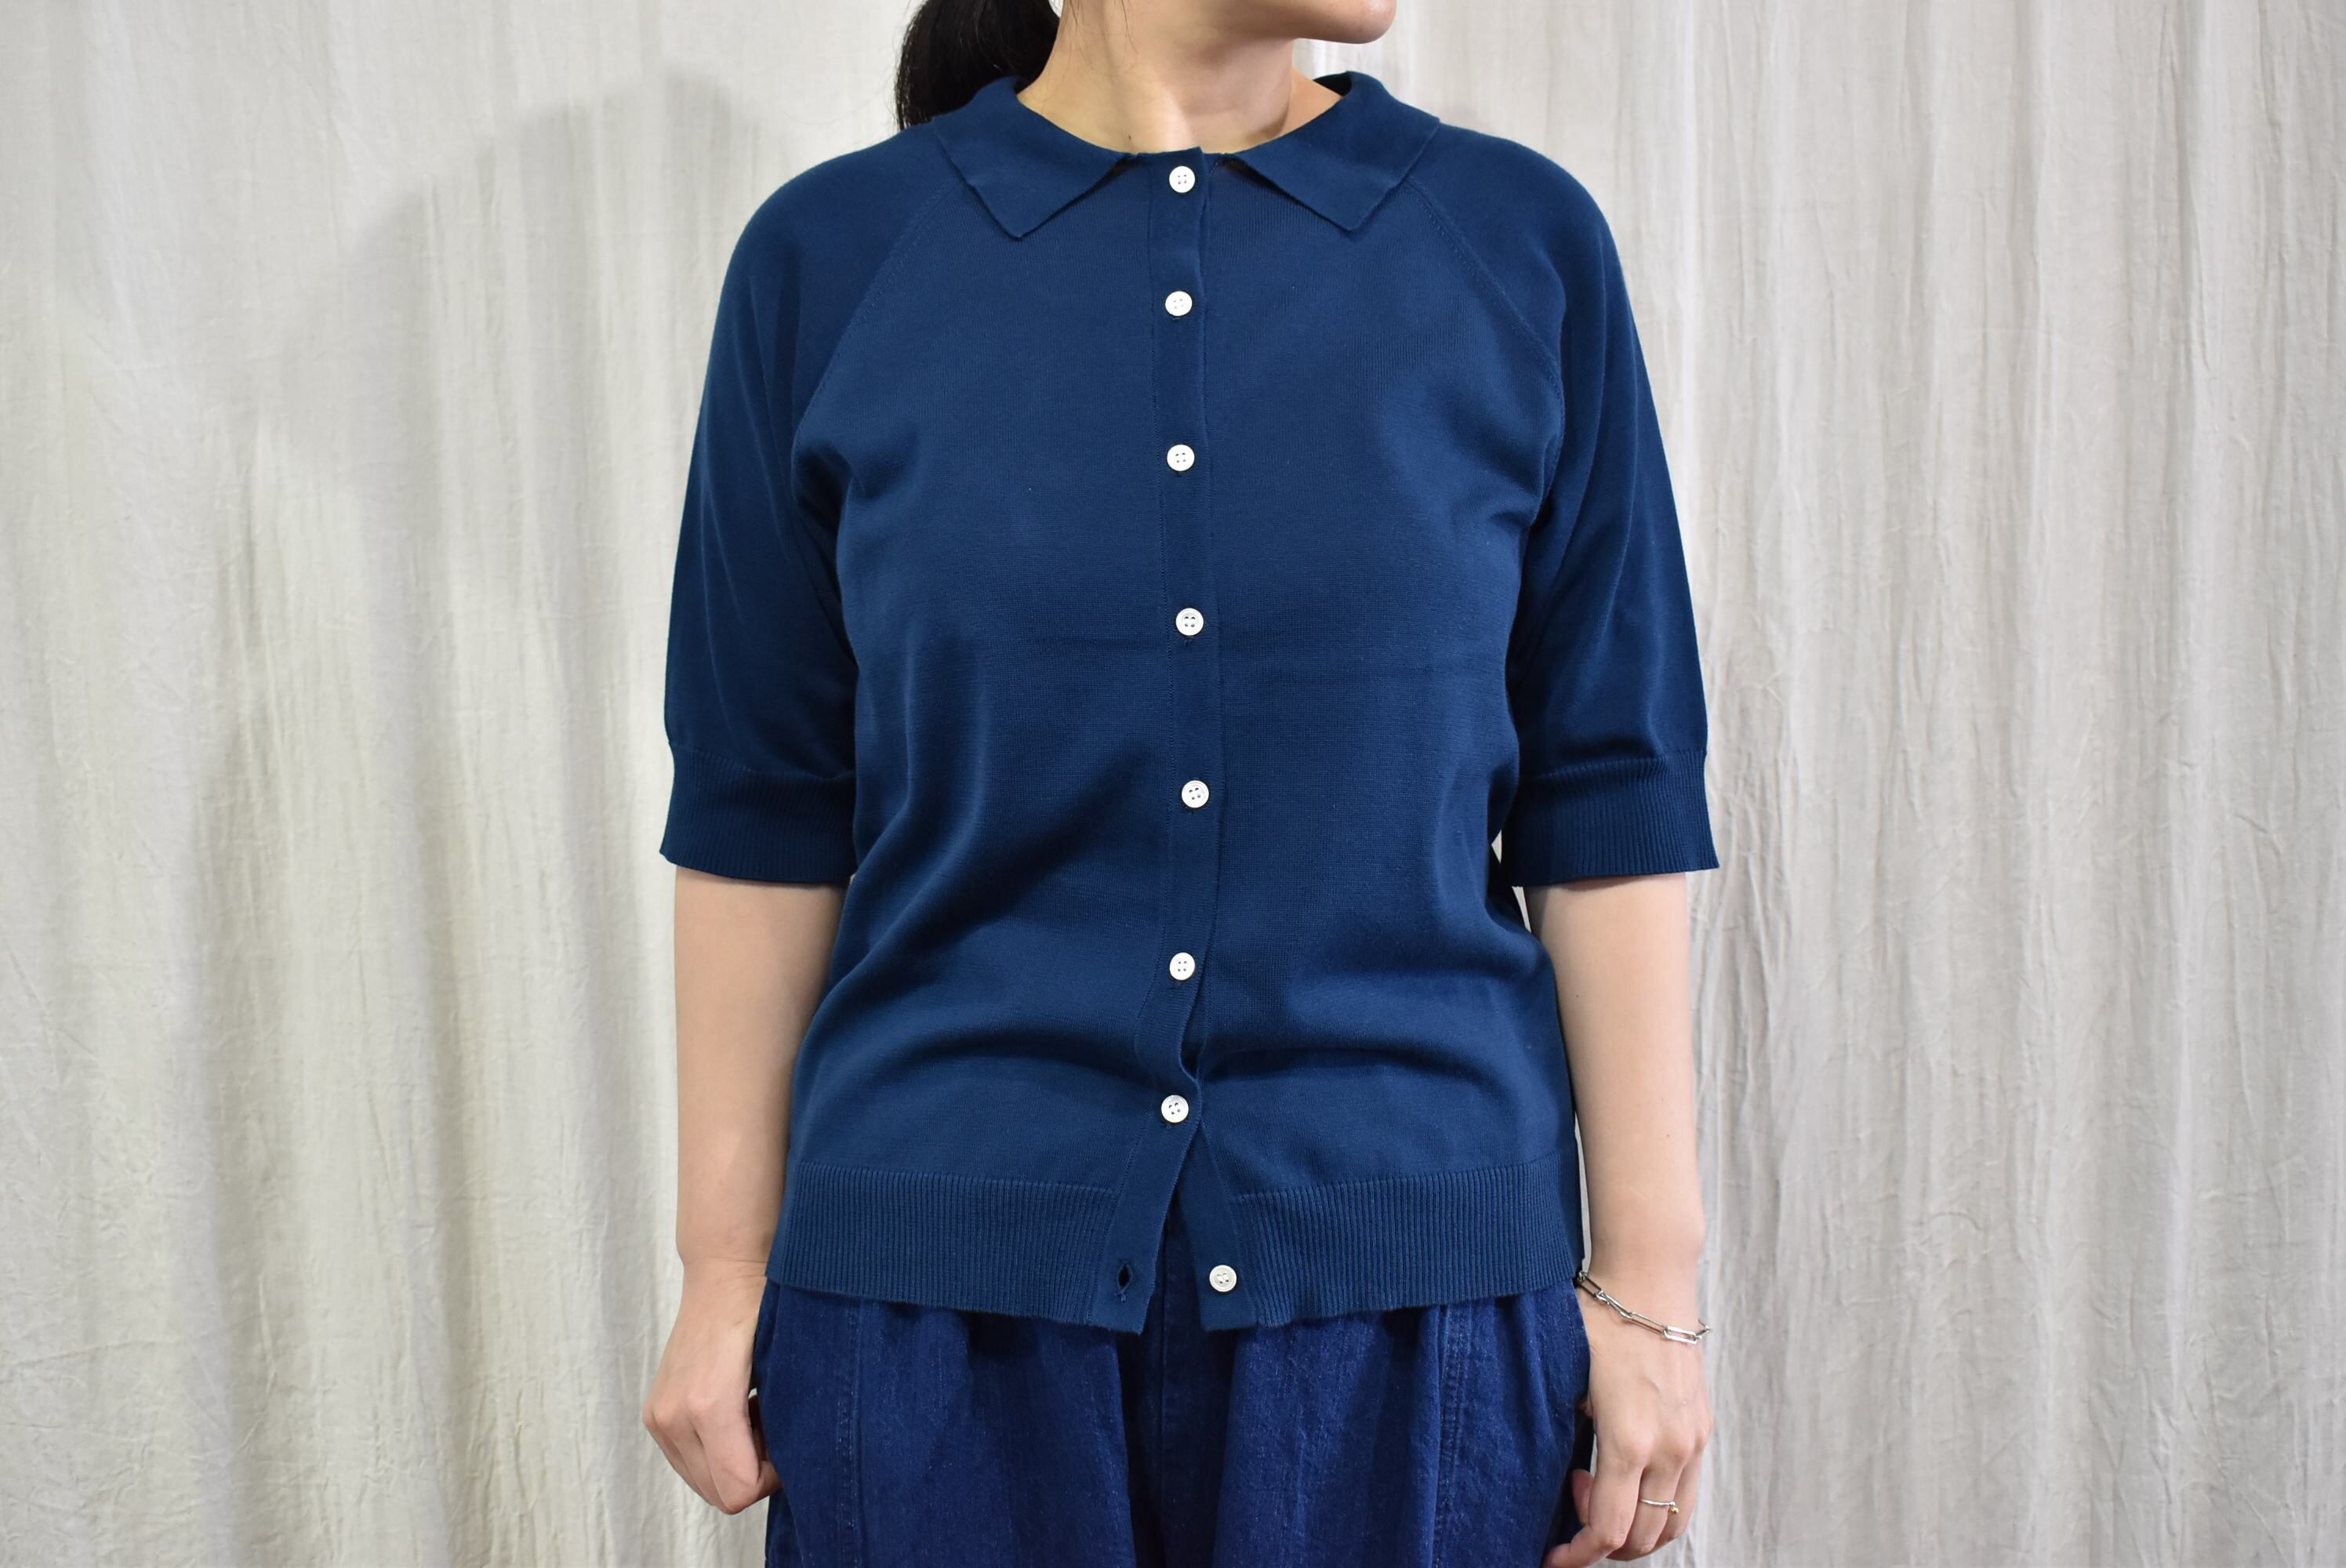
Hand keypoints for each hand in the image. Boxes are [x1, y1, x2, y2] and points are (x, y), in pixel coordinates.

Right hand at [642, 1261, 779, 1513]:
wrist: (724, 1271)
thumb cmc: (765, 1307)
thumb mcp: (788, 1363)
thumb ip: (791, 1418)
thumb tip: (803, 1462)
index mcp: (708, 1405)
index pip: (740, 1490)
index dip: (774, 1478)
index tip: (792, 1442)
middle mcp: (673, 1417)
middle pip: (720, 1495)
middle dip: (755, 1473)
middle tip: (777, 1428)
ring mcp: (658, 1418)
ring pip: (705, 1484)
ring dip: (736, 1463)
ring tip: (757, 1416)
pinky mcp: (654, 1415)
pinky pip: (690, 1462)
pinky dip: (718, 1451)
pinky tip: (738, 1412)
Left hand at [1544, 1267, 1710, 1562]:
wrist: (1649, 1280)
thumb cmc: (1600, 1321)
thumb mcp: (1565, 1380)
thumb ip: (1565, 1436)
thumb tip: (1555, 1479)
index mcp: (1629, 1439)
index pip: (1608, 1530)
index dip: (1577, 1556)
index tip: (1553, 1558)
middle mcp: (1670, 1448)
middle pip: (1643, 1538)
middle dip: (1603, 1541)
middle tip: (1573, 1498)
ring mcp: (1693, 1440)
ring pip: (1672, 1522)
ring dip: (1635, 1529)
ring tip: (1600, 1490)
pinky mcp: (1703, 1428)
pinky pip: (1687, 1492)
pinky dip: (1658, 1504)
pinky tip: (1629, 1474)